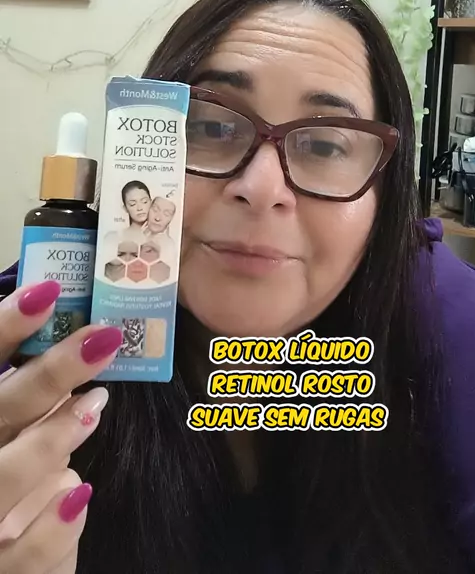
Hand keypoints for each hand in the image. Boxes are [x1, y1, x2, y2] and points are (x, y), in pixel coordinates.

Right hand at [0, 279, 122, 573]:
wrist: (0, 542)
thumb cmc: (6, 473)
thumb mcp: (9, 423)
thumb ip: (27, 393)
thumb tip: (77, 334)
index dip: (3, 326)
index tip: (48, 291)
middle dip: (47, 375)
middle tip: (102, 338)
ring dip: (47, 442)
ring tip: (93, 406)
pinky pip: (26, 552)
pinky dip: (54, 525)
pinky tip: (80, 490)